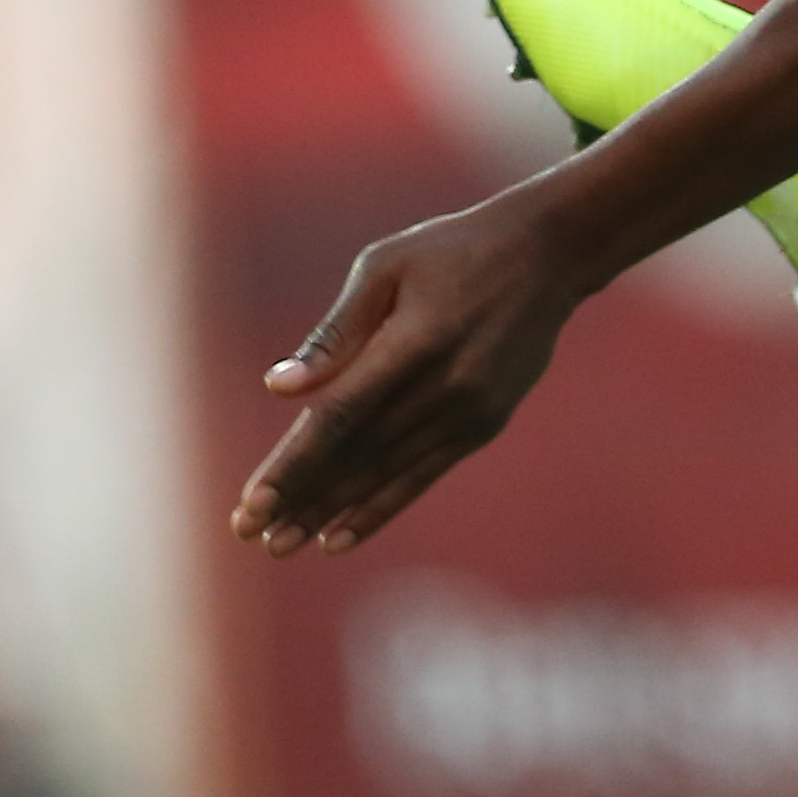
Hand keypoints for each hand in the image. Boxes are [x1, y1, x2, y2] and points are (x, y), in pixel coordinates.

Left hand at [229, 189, 589, 555]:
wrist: (550, 254)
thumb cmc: (452, 251)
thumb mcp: (387, 267)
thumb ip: (335, 333)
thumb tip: (278, 389)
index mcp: (416, 340)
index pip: (341, 417)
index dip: (294, 464)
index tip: (251, 503)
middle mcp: (447, 386)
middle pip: (358, 455)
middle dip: (300, 498)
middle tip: (248, 534)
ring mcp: (472, 410)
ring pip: (387, 473)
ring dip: (331, 511)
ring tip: (281, 545)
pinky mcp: (486, 422)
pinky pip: (424, 475)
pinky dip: (381, 507)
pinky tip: (340, 536)